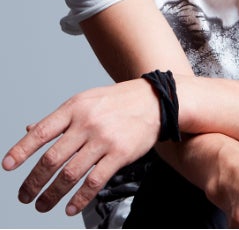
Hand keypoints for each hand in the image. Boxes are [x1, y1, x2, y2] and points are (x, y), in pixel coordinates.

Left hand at [2, 79, 159, 215]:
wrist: (154, 101)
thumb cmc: (116, 101)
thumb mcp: (85, 101)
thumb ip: (59, 119)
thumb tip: (30, 130)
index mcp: (74, 108)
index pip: (42, 132)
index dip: (22, 151)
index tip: (8, 166)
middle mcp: (87, 123)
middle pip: (52, 159)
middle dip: (33, 182)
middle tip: (24, 196)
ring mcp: (103, 139)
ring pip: (70, 174)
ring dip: (52, 194)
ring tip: (42, 205)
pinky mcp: (119, 154)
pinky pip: (94, 181)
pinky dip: (80, 199)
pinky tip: (71, 207)